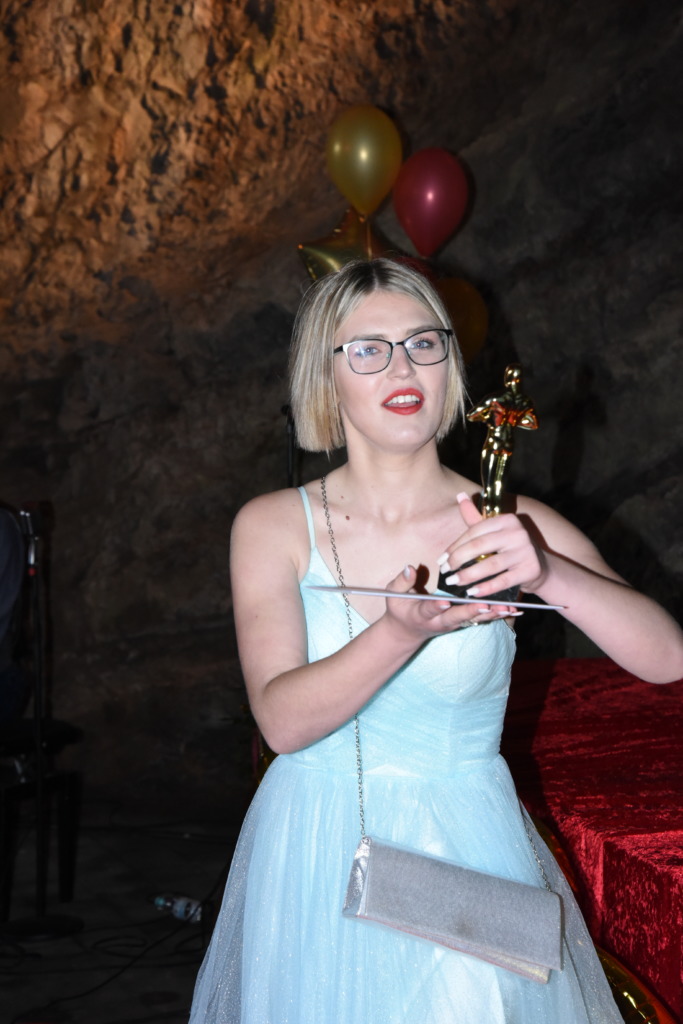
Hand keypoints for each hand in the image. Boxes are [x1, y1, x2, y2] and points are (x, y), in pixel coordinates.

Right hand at [382, 562, 514, 642]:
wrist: (407, 632)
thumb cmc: (400, 609)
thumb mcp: (393, 595)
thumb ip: (401, 582)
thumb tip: (410, 567)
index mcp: (422, 614)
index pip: (430, 610)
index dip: (437, 607)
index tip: (444, 601)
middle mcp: (441, 622)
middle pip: (458, 617)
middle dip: (472, 612)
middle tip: (486, 606)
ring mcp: (453, 623)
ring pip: (474, 620)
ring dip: (490, 614)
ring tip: (508, 608)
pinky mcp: (463, 622)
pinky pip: (481, 619)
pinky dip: (496, 615)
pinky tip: (514, 610)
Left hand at [439, 493, 546, 597]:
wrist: (539, 568)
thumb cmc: (510, 549)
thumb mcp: (494, 532)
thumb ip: (475, 518)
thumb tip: (460, 495)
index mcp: (507, 520)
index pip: (474, 531)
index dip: (455, 546)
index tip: (442, 560)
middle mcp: (518, 532)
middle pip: (480, 546)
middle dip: (458, 560)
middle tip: (446, 572)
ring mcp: (526, 551)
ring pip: (490, 565)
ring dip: (468, 575)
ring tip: (454, 582)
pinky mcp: (530, 570)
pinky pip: (503, 580)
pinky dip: (486, 588)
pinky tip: (472, 593)